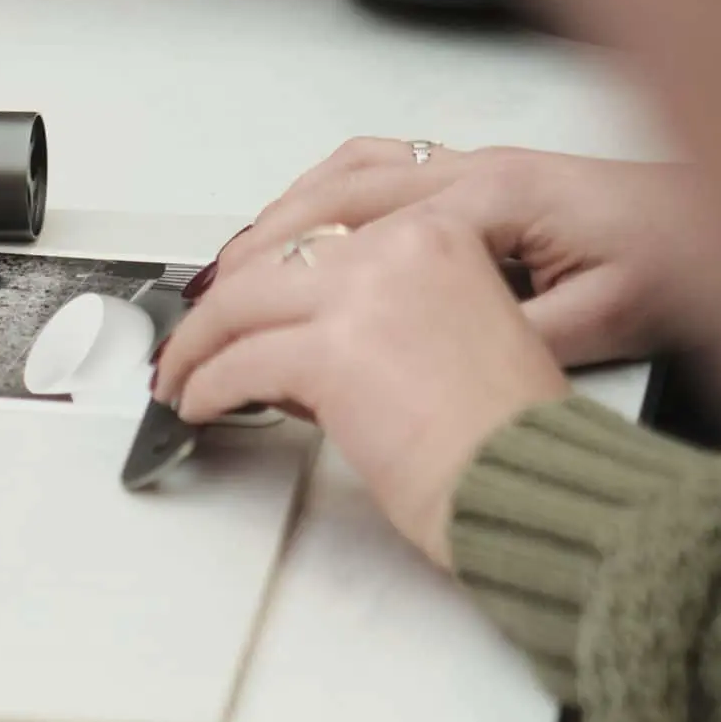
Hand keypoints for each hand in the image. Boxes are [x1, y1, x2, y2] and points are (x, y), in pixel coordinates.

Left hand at [156, 211, 569, 567]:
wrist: (540, 487)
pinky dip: (206, 385)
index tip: (231, 297)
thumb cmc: (507, 432)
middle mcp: (400, 249)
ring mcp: (363, 296)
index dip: (259, 271)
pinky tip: (201, 403)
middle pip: (267, 265)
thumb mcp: (447, 332)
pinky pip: (238, 363)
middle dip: (216, 308)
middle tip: (191, 340)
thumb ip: (375, 311)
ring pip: (239, 307)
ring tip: (180, 376)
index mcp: (438, 234)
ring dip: (197, 347)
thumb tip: (295, 332)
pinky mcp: (332, 354)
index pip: (316, 237)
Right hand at [210, 141, 696, 366]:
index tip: (228, 352)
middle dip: (246, 262)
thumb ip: (500, 341)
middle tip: (197, 319)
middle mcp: (468, 174)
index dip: (272, 303)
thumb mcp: (600, 324)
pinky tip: (293, 230)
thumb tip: (418, 368)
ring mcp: (465, 168)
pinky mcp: (472, 177)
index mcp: (490, 203)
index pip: (347, 245)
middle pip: (322, 204)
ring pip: (335, 179)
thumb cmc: (677, 264)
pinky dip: (313, 197)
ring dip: (271, 224)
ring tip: (224, 277)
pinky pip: (367, 169)